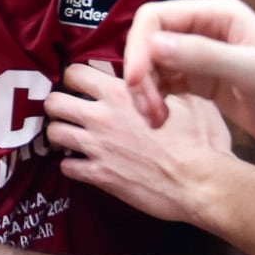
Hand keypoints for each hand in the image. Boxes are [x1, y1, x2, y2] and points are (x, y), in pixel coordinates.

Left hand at [44, 62, 235, 226]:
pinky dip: (71, 165)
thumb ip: (163, 83)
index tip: (82, 86)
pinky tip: (83, 164)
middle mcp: (101, 117)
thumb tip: (155, 75)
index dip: (75, 78)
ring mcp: (97, 147)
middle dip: (58, 105)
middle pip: (53, 102)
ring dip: (60, 134)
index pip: (75, 72)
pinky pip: (66, 167)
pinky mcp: (99, 176)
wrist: (201, 182)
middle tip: (70, 112)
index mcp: (121, 92)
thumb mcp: (188, 97)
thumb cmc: (201, 139)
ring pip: (53, 134)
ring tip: (72, 138)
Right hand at [122, 0, 254, 155]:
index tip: (135, 83)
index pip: (157, 17)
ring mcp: (204, 56)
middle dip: (140, 74)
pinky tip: (162, 121)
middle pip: (150, 41)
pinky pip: (166, 83)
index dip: (138, 47)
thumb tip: (154, 45)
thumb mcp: (253, 72)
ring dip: (146, 91)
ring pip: (154, 64)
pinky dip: (157, 100)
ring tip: (156, 121)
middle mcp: (206, 29)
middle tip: (147, 111)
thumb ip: (204, 56)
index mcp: (218, 14)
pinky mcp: (205, 81)